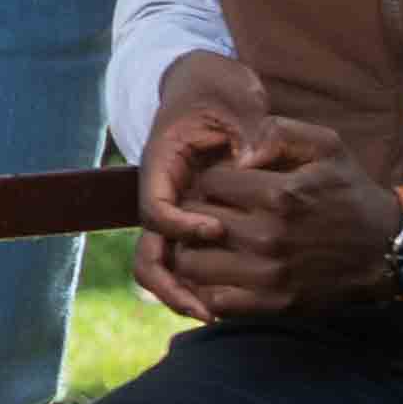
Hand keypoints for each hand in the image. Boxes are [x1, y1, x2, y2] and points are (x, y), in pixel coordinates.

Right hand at [128, 51, 265, 315]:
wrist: (211, 86)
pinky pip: (189, 262)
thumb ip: (248, 125)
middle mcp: (163, 195)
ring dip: (182, 294)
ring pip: (164, 265)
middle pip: (149, 252)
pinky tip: (231, 301)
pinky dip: (203, 284)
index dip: (180, 226)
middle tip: (204, 309)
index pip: (154, 208)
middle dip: (171, 286)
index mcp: (162, 164)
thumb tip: (253, 161)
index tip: (216, 229)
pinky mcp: (195, 223)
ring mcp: (177, 212)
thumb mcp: (236, 95)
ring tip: (213, 317)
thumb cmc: (222, 88)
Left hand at [151, 122, 393, 321]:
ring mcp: (270, 274)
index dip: (211, 179)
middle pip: (194, 221)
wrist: (388, 249)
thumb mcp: (326, 145)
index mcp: (279, 194)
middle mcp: (269, 236)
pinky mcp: (274, 304)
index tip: (225, 185)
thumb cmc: (350, 192)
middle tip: (212, 212)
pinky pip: (217, 301)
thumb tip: (237, 153)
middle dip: (196, 213)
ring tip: (211, 242)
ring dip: (195, 251)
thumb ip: (277, 133)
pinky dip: (210, 288)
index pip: (208, 182)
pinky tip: (224, 273)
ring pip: (194, 263)